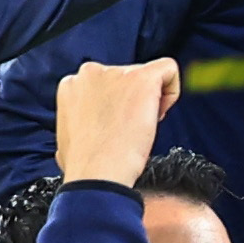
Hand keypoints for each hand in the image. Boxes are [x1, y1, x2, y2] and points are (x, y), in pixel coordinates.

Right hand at [48, 56, 174, 190]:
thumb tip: (93, 126)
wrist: (96, 172)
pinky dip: (172, 91)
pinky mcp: (141, 78)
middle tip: (132, 129)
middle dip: (135, 102)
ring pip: (149, 76)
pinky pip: (168, 70)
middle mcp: (91, 73)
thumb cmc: (85, 163)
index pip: (107, 85)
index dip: (118, 106)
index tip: (118, 126)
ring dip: (152, 102)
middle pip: (128, 78)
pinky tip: (158, 116)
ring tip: (141, 129)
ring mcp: (115, 73)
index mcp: (73, 85)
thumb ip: (83, 119)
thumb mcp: (71, 135)